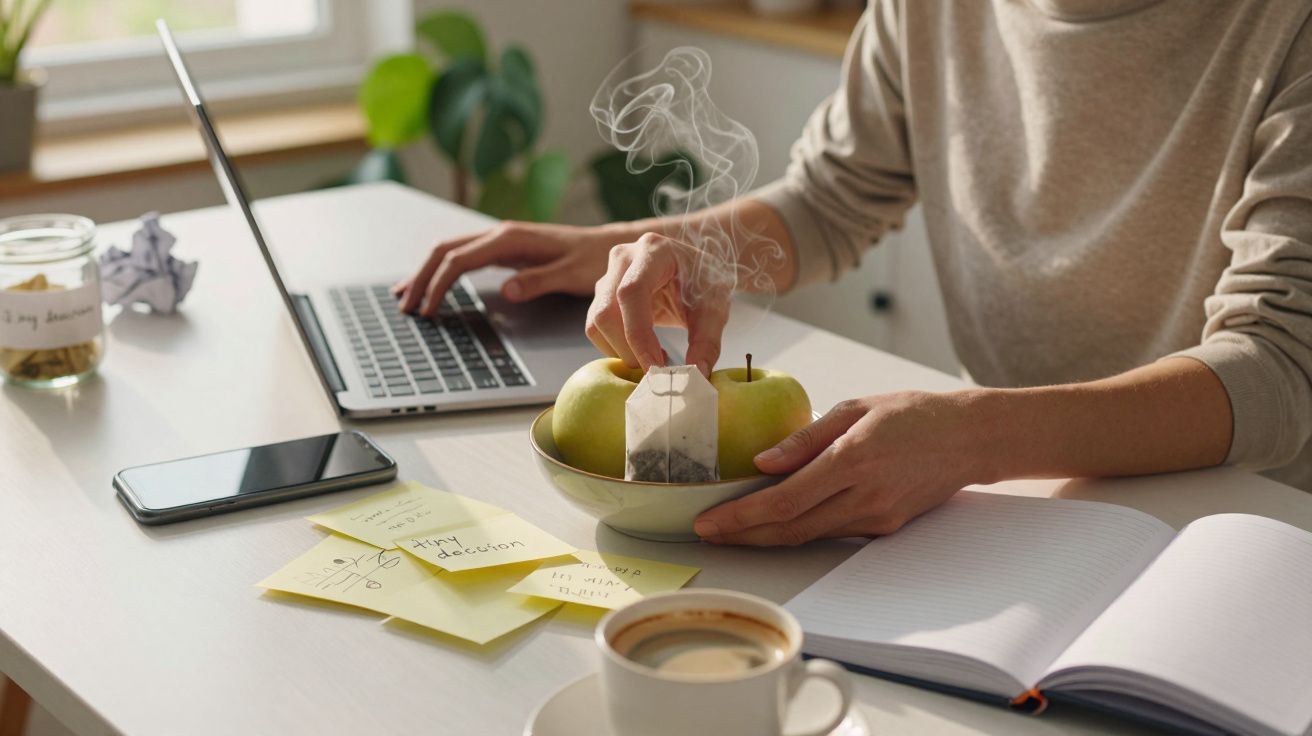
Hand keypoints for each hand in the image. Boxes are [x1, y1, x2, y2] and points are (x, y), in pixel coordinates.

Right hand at [396, 221, 626, 316]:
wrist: (607, 246)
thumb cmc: (592, 262)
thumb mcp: (570, 275)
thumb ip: (538, 282)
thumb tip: (507, 291)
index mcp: (510, 239)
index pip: (459, 260)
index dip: (438, 285)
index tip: (427, 310)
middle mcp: (499, 234)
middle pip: (444, 251)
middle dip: (421, 277)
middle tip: (404, 306)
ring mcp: (499, 240)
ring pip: (449, 251)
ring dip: (425, 272)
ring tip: (405, 296)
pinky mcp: (503, 250)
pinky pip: (463, 257)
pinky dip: (441, 270)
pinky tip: (431, 284)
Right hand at [587, 232, 731, 374]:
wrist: (696, 268)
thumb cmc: (705, 281)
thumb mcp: (715, 309)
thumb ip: (707, 341)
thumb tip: (697, 374)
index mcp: (654, 251)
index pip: (632, 293)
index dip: (639, 334)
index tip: (656, 366)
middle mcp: (624, 258)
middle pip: (606, 311)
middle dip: (628, 349)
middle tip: (657, 367)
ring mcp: (608, 274)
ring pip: (596, 322)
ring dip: (620, 350)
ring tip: (654, 356)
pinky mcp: (603, 293)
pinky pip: (596, 327)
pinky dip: (616, 346)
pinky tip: (642, 348)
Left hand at [693, 391, 997, 544]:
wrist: (970, 439)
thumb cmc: (913, 414)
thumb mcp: (855, 408)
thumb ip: (805, 439)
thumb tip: (761, 463)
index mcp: (852, 460)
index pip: (783, 501)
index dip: (741, 517)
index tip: (708, 522)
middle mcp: (863, 496)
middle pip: (790, 530)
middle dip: (743, 536)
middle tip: (707, 533)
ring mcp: (876, 517)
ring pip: (808, 537)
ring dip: (766, 537)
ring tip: (731, 529)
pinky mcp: (885, 527)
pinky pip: (832, 533)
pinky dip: (798, 531)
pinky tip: (774, 524)